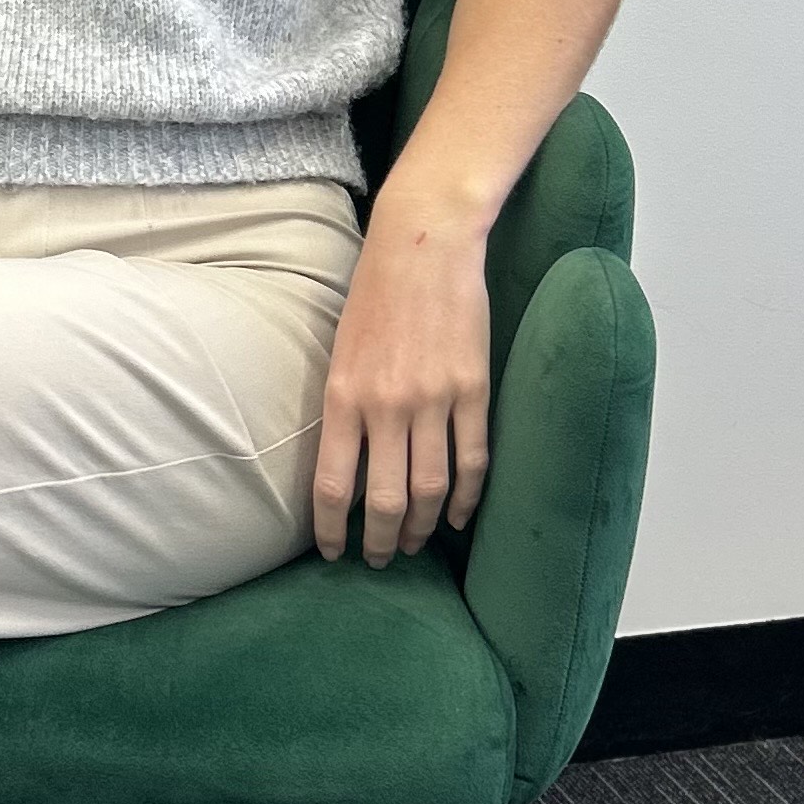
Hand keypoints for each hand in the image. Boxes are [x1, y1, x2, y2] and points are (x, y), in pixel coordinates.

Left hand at [311, 198, 491, 568]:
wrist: (422, 245)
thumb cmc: (374, 296)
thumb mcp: (339, 352)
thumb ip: (342, 408)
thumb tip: (344, 465)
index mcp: (343, 395)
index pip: (332, 486)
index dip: (331, 530)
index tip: (332, 552)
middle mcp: (386, 405)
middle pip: (383, 500)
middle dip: (380, 541)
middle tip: (380, 558)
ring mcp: (434, 399)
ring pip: (429, 489)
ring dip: (420, 526)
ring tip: (413, 543)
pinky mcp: (473, 389)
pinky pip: (472, 460)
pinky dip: (466, 498)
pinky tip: (456, 517)